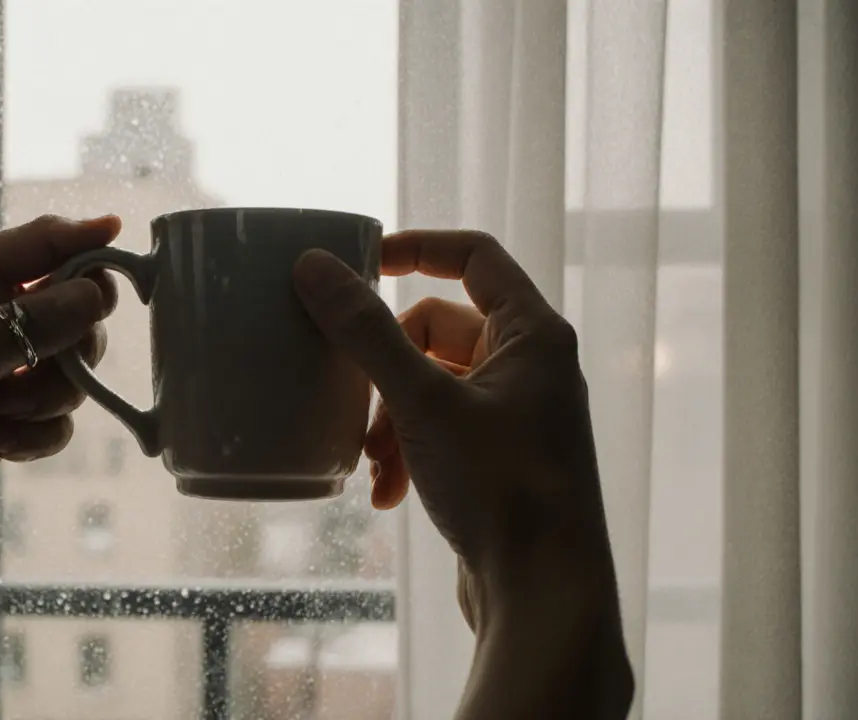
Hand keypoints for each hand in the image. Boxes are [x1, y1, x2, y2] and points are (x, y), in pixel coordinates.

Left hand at [0, 214, 119, 558]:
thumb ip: (28, 325)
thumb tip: (96, 292)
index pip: (43, 243)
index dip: (88, 242)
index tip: (128, 249)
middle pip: (74, 306)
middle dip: (72, 345)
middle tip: (50, 369)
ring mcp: (0, 368)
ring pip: (73, 366)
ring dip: (50, 397)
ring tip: (1, 415)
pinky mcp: (10, 417)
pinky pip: (60, 414)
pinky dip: (39, 433)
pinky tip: (1, 445)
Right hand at [292, 230, 617, 625]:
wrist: (543, 594)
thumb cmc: (503, 490)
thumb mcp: (423, 403)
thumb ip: (367, 332)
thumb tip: (315, 266)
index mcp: (533, 334)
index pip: (474, 256)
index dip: (416, 249)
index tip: (360, 262)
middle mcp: (532, 367)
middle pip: (439, 329)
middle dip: (388, 370)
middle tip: (360, 405)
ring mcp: (518, 415)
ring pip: (432, 386)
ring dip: (391, 419)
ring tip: (374, 463)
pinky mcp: (500, 459)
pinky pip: (439, 430)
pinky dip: (408, 452)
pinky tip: (388, 493)